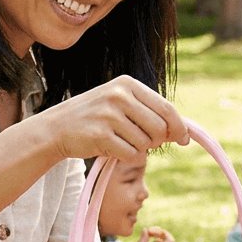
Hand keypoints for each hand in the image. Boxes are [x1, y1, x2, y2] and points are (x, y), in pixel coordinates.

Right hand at [47, 76, 188, 161]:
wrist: (58, 128)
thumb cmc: (96, 118)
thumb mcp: (121, 105)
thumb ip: (150, 113)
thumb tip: (183, 133)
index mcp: (127, 84)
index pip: (165, 107)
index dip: (179, 126)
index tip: (184, 139)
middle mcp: (119, 96)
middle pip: (159, 128)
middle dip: (157, 141)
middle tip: (143, 142)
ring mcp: (108, 115)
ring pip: (145, 143)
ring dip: (139, 149)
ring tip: (121, 142)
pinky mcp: (100, 135)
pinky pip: (131, 154)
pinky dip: (126, 157)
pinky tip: (112, 149)